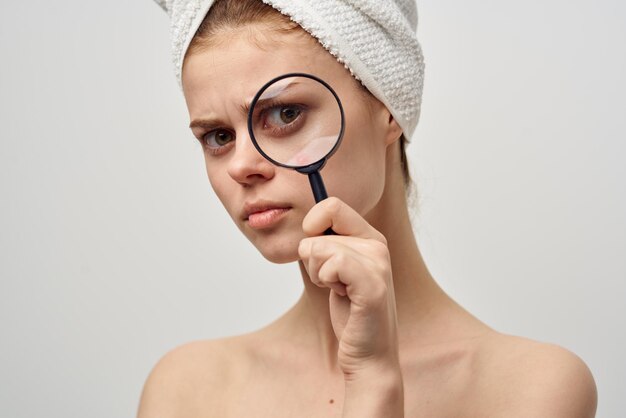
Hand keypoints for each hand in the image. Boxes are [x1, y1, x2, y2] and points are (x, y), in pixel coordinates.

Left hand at [298, 197, 400, 377]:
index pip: (331, 205)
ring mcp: (378, 263)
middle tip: (334, 284)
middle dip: (312, 261)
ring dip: (319, 275)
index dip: (312, 226)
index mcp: (370, 237)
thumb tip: (307, 222)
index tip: (316, 251)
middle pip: (317, 231)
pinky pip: (332, 263)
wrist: (369, 355)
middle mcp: (377, 245)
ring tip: (340, 292)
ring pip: (319, 248)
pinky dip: (326, 281)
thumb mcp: (335, 269)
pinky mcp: (372, 284)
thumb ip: (325, 243)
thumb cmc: (351, 314)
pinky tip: (343, 296)